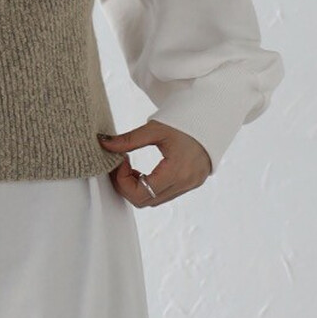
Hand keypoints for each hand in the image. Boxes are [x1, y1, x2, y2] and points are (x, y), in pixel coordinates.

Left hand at [98, 123, 212, 207]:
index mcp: (177, 172)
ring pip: (153, 200)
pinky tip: (144, 172)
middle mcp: (185, 183)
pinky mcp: (192, 183)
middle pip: (145, 201)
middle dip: (126, 186)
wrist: (212, 116)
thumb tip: (104, 144)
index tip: (119, 161)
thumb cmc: (185, 120)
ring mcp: (190, 185)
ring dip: (137, 188)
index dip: (123, 181)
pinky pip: (164, 195)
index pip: (140, 193)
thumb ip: (128, 140)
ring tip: (131, 168)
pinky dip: (149, 187)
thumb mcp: (154, 129)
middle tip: (120, 166)